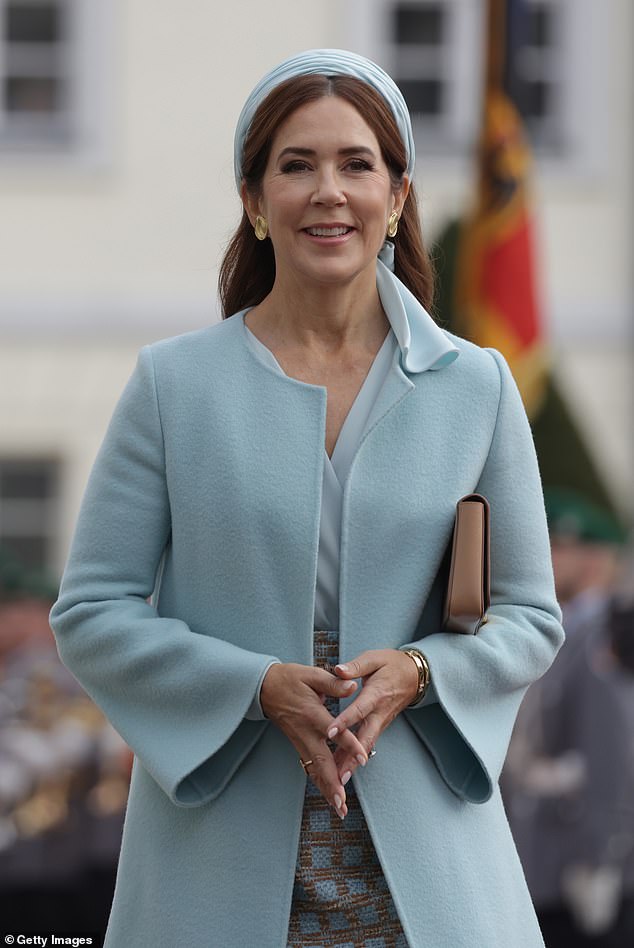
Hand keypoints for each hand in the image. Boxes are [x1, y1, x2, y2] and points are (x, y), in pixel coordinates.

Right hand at [260, 662, 368, 818]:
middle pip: (321, 762)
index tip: (363, 757)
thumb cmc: (289, 679)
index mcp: (313, 714)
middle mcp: (306, 732)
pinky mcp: (298, 744)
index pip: (334, 732)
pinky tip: (329, 795)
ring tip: (339, 808)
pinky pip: (310, 767)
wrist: (264, 687)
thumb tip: (353, 686)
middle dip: (332, 783)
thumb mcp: (311, 675)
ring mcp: (300, 741)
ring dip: (326, 789)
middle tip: (342, 802)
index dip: (349, 744)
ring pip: (314, 769)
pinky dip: (320, 782)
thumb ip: (333, 683)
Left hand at [326, 649, 418, 783]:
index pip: (359, 709)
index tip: (330, 731)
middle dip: (352, 756)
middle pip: (365, 737)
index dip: (345, 721)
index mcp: (376, 693)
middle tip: (339, 774)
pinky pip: (368, 743)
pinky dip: (357, 758)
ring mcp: (381, 721)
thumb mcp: (374, 658)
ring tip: (339, 780)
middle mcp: (379, 712)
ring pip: (367, 745)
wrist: (415, 674)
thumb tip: (338, 670)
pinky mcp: (380, 726)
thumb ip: (356, 666)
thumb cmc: (391, 664)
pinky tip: (345, 769)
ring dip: (354, 763)